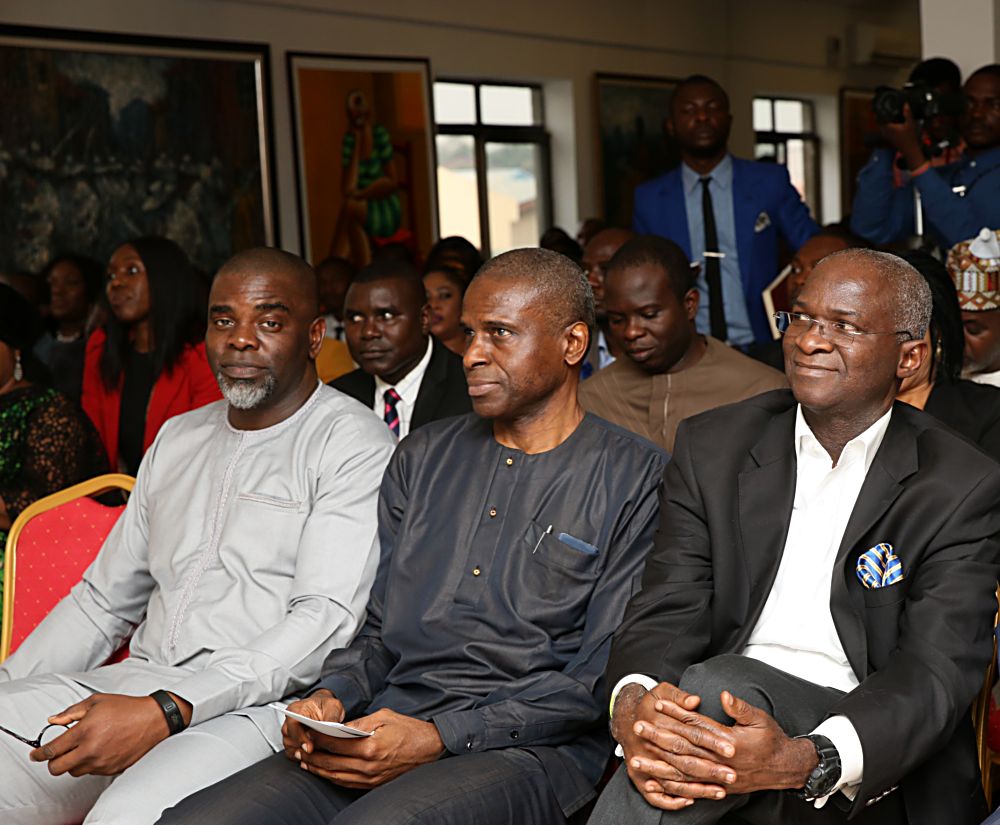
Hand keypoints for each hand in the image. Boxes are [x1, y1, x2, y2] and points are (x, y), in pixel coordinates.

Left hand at [29, 692, 179, 775]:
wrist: (153, 720)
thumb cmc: (127, 708)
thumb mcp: (96, 702)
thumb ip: (71, 712)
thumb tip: (53, 721)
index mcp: (84, 731)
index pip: (51, 750)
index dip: (38, 754)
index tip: (35, 754)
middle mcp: (91, 750)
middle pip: (57, 768)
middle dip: (52, 762)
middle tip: (55, 754)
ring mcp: (101, 762)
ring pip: (73, 771)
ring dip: (72, 762)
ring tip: (83, 748)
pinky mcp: (110, 769)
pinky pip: (90, 772)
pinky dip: (89, 764)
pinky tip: (98, 750)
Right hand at [281, 689, 345, 760]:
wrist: (323, 708)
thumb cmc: (325, 705)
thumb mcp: (332, 706)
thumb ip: (331, 716)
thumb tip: (332, 728)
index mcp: (296, 710)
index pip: (293, 725)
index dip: (300, 738)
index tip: (309, 748)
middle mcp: (289, 723)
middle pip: (289, 740)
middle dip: (302, 749)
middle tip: (315, 754)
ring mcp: (289, 734)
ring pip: (290, 749)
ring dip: (302, 755)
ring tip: (316, 757)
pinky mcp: (292, 744)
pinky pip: (294, 755)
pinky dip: (302, 758)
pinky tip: (313, 759)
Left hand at [295, 708, 443, 788]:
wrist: (430, 748)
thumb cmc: (408, 729)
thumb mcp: (384, 716)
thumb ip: (358, 722)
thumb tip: (337, 727)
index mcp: (369, 746)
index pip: (334, 743)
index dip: (317, 738)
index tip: (307, 732)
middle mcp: (367, 765)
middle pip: (330, 762)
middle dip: (312, 755)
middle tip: (300, 749)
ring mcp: (370, 778)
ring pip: (335, 776)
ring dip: (318, 769)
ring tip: (306, 761)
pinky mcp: (372, 784)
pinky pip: (345, 783)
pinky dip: (331, 777)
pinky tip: (324, 771)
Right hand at [613, 682, 735, 810]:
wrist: (623, 720)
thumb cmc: (648, 704)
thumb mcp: (661, 691)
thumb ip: (678, 696)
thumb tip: (695, 701)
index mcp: (660, 723)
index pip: (691, 734)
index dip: (712, 742)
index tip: (732, 749)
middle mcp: (651, 745)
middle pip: (686, 760)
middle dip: (710, 769)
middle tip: (732, 775)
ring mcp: (645, 763)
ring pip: (676, 779)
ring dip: (699, 788)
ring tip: (721, 791)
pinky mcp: (639, 777)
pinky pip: (657, 794)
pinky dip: (674, 800)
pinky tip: (692, 801)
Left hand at [634, 691, 816, 796]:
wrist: (785, 768)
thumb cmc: (771, 739)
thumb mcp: (760, 718)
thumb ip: (740, 707)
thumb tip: (723, 695)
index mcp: (730, 742)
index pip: (696, 725)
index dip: (676, 714)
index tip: (657, 704)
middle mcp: (721, 762)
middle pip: (684, 748)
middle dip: (658, 738)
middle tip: (637, 727)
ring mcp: (718, 778)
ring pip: (683, 772)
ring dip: (659, 765)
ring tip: (636, 759)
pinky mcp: (718, 788)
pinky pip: (690, 790)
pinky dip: (671, 788)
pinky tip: (654, 785)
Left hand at [878, 104, 925, 169]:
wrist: (909, 150)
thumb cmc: (910, 138)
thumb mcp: (910, 124)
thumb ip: (908, 113)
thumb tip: (906, 104)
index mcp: (888, 128)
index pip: (879, 119)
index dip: (879, 112)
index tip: (881, 107)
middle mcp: (885, 132)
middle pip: (879, 121)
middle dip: (881, 115)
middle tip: (885, 108)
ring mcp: (886, 135)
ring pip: (882, 125)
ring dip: (884, 120)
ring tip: (890, 113)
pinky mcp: (888, 137)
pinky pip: (885, 129)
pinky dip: (887, 124)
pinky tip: (893, 120)